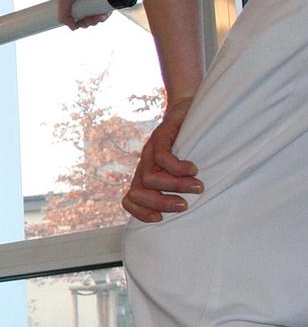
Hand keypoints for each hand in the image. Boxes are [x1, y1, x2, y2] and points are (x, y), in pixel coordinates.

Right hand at [57, 0, 110, 29]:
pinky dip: (106, 15)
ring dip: (97, 21)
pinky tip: (104, 16)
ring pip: (98, 15)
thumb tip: (71, 27)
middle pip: (87, 17)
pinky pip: (108, 10)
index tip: (77, 25)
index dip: (77, 22)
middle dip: (87, 23)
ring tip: (98, 18)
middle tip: (89, 21)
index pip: (76, 14)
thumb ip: (63, 10)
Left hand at [122, 97, 202, 222]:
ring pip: (151, 178)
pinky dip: (179, 168)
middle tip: (184, 206)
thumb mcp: (183, 170)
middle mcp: (145, 164)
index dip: (139, 212)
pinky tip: (194, 168)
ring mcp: (151, 150)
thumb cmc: (189, 144)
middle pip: (138, 193)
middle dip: (161, 204)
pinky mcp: (161, 135)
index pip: (129, 199)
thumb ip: (181, 187)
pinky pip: (162, 157)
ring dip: (176, 186)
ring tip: (198, 186)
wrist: (186, 107)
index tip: (160, 219)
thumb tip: (191, 210)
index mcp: (146, 176)